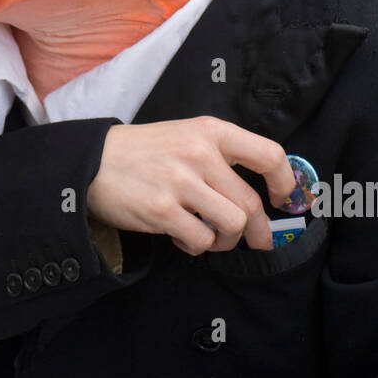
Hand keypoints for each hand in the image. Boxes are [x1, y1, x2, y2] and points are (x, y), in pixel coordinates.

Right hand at [87, 117, 295, 254]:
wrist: (91, 161)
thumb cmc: (143, 152)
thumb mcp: (185, 136)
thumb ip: (220, 156)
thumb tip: (259, 193)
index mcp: (210, 131)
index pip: (269, 155)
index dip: (285, 183)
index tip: (282, 200)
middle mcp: (200, 154)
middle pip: (251, 203)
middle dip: (258, 231)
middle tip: (257, 241)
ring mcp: (181, 183)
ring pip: (232, 225)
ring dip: (226, 240)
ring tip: (210, 237)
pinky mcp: (162, 210)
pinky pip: (201, 240)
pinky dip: (198, 246)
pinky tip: (183, 238)